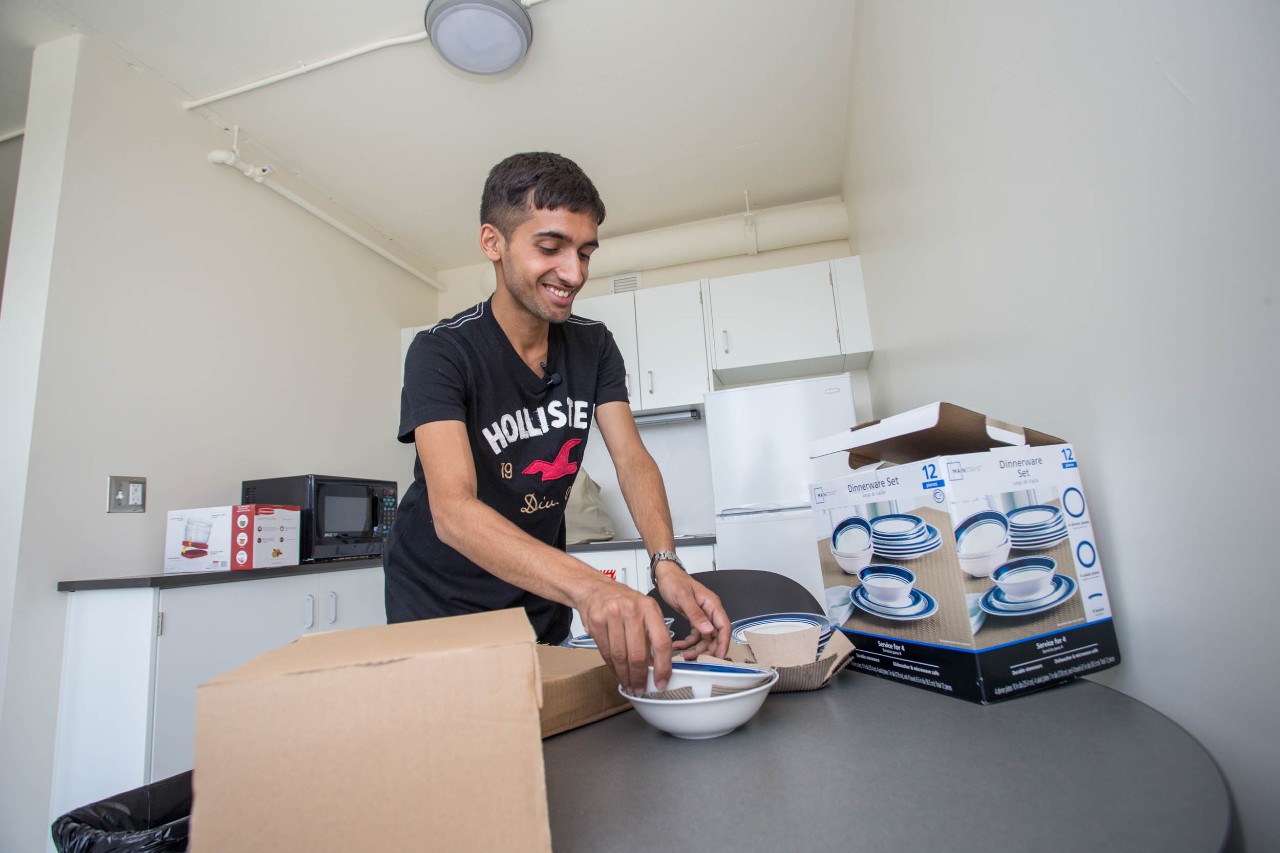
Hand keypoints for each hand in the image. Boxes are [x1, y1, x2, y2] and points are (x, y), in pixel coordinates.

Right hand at [578, 577, 673, 694]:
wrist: (596, 588)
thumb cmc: (623, 602)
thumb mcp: (645, 611)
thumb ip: (653, 635)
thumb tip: (658, 667)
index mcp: (650, 608)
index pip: (662, 642)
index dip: (663, 666)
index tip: (661, 682)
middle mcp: (632, 609)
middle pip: (638, 654)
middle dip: (640, 677)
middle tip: (641, 688)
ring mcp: (612, 614)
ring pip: (620, 656)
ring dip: (625, 676)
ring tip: (629, 685)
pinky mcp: (596, 621)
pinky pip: (606, 652)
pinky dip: (612, 667)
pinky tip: (617, 673)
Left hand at [655, 563, 730, 660]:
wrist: (665, 574)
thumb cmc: (675, 581)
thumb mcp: (684, 598)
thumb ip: (696, 615)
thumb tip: (708, 630)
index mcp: (712, 604)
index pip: (724, 627)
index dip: (723, 643)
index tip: (718, 657)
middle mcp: (710, 611)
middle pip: (716, 636)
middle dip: (708, 649)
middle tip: (698, 660)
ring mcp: (703, 616)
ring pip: (705, 638)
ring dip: (697, 648)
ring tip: (685, 655)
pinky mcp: (694, 619)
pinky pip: (695, 635)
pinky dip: (688, 643)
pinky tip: (679, 646)